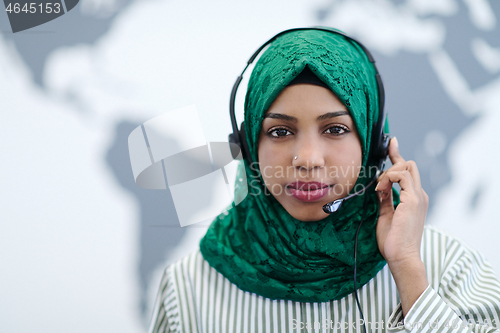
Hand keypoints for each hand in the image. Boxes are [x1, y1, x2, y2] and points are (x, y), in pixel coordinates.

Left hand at [375, 137, 428, 265]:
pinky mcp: (413, 200)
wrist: (401, 257)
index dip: (397, 156)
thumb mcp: (386, 215)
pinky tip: (380, 189)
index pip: (407, 172)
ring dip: (388, 173)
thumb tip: (380, 187)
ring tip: (379, 188)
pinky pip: (401, 175)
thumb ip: (385, 199)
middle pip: (409, 165)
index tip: (391, 144)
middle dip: (392, 161)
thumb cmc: (393, 241)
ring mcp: (418, 196)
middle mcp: (419, 195)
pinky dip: (388, 177)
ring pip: (406, 166)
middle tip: (378, 177)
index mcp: (414, 199)